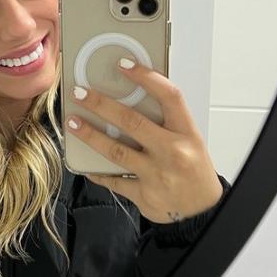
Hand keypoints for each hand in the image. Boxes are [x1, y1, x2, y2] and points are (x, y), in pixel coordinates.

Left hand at [66, 58, 222, 223]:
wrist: (203, 211)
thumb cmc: (194, 170)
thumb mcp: (190, 140)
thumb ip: (166, 123)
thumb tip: (129, 99)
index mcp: (187, 133)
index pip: (169, 96)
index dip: (146, 77)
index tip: (123, 65)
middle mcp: (172, 151)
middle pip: (132, 121)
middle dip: (101, 104)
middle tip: (80, 92)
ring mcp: (157, 174)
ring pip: (116, 150)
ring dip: (91, 135)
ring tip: (74, 123)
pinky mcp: (144, 195)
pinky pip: (114, 180)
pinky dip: (97, 171)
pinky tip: (85, 163)